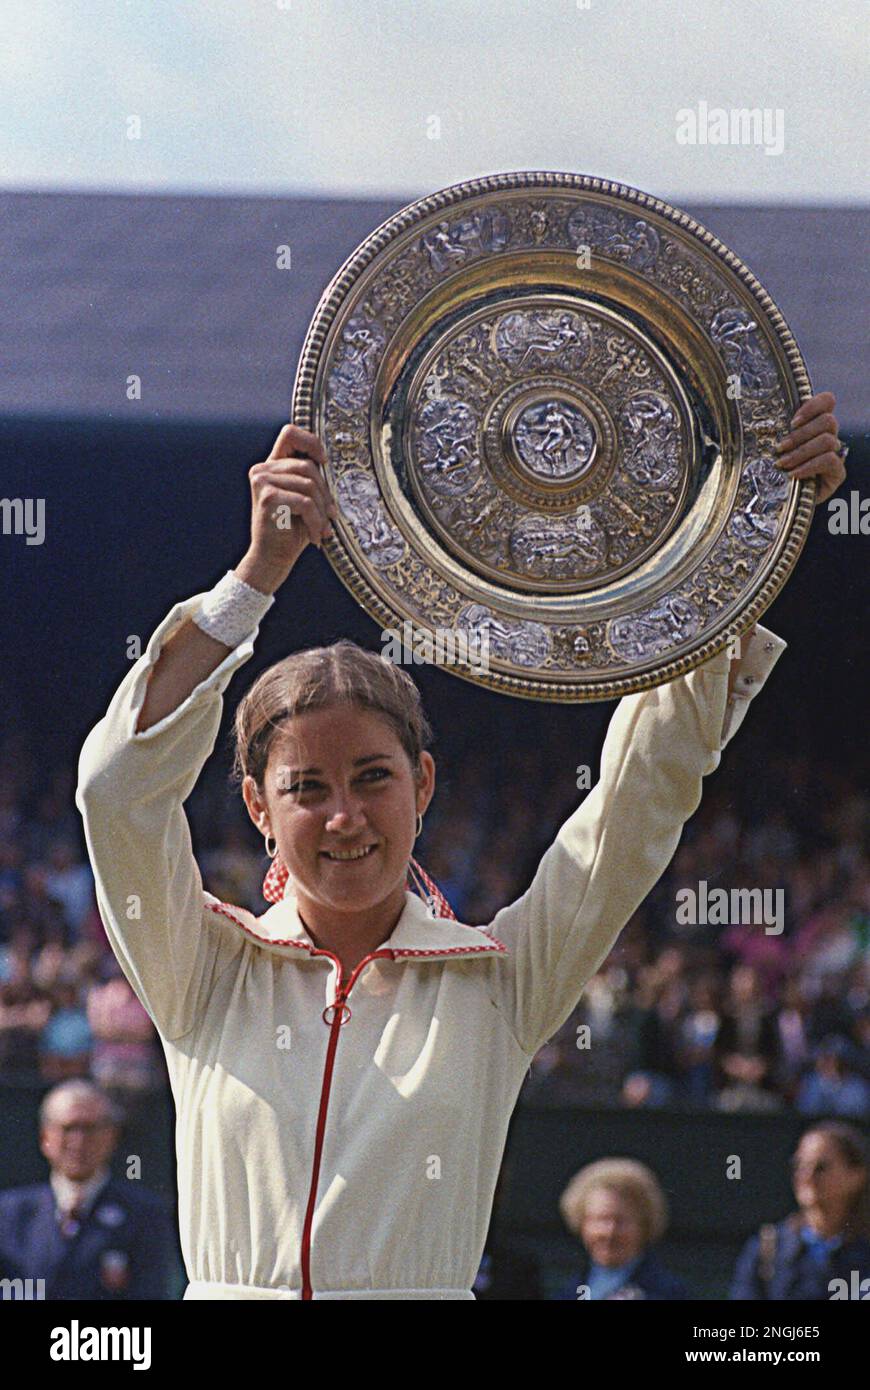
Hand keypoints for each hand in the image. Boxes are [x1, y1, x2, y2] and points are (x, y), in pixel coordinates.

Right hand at [244, 424, 336, 586]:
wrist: (271, 559)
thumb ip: (310, 479)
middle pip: (308, 466)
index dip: (311, 442)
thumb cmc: (291, 530)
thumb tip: (331, 465)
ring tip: (323, 528)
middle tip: (330, 515)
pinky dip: (316, 520)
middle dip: (325, 492)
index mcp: (270, 466)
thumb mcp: (303, 499)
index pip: (290, 433)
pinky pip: (305, 502)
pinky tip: (316, 535)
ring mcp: (262, 482)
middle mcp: (262, 470)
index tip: (324, 461)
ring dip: (322, 510)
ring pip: (308, 485)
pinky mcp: (268, 497)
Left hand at [774, 391, 846, 504]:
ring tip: (782, 464)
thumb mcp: (768, 447)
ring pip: (827, 440)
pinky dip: (809, 466)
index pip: (827, 401)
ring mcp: (834, 453)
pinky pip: (830, 460)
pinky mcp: (837, 473)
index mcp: (814, 423)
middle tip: (779, 448)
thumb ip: (768, 430)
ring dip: (802, 452)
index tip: (792, 422)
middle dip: (801, 434)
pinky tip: (794, 474)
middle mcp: (828, 435)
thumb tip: (746, 418)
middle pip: (828, 420)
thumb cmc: (770, 470)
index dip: (813, 406)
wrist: (779, 501)